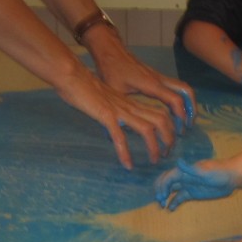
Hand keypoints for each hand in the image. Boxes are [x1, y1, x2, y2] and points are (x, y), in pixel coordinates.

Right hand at [56, 63, 176, 168]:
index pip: (160, 114)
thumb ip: (114, 114)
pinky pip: (120, 137)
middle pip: (161, 120)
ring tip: (154, 161)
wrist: (72, 76)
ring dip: (154, 147)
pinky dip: (125, 153)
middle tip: (166, 155)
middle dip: (168, 139)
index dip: (169, 129)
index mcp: (131, 104)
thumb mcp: (107, 102)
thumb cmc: (85, 87)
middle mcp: (130, 107)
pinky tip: (127, 165)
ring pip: (147, 128)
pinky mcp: (106, 116)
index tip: (167, 144)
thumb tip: (115, 128)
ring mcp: (119, 111)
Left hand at [86, 34, 195, 126]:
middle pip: (186, 90)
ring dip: (188, 102)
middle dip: (191, 107)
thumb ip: (123, 107)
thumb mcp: (115, 91)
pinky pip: (175, 86)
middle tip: (188, 124)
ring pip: (182, 87)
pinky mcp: (157, 76)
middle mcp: (159, 79)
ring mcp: (159, 76)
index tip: (181, 128)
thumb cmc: (111, 70)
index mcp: (151, 84)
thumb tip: (123, 130)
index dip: (181, 114)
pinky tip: (174, 110)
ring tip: (185, 119)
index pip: (175, 99)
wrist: (111, 51)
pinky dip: (180, 98)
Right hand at [154, 158, 238, 210]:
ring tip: (162, 206)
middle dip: (160, 190)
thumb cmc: (219, 172)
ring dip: (165, 197)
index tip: (163, 196)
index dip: (163, 185)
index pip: (168, 177)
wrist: (231, 177)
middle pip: (166, 183)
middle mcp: (183, 177)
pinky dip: (174, 202)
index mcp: (185, 171)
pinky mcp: (193, 193)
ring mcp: (188, 185)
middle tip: (160, 201)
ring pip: (171, 190)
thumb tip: (178, 161)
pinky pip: (180, 197)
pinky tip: (170, 209)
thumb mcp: (205, 171)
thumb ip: (191, 168)